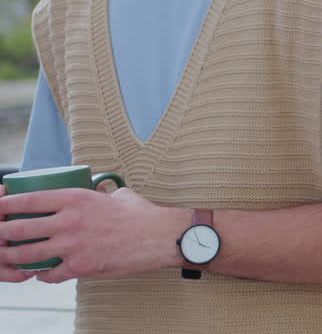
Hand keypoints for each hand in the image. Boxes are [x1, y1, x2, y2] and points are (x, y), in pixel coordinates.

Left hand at [0, 185, 185, 282]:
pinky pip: (50, 274)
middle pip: (19, 229)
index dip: (6, 204)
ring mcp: (72, 246)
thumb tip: (96, 191)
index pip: (29, 200)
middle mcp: (68, 222)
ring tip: (8, 256)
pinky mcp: (80, 267)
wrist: (159, 237)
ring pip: (27, 255)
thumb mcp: (116, 195)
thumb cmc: (140, 215)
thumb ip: (99, 194)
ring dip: (13, 257)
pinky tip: (41, 273)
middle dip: (2, 233)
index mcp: (75, 199)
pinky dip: (42, 275)